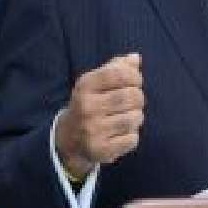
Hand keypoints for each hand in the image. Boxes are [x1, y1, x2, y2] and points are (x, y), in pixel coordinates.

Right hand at [54, 53, 144, 179]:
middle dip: (138, 98)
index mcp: (85, 86)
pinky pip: (132, 139)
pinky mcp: (100, 150)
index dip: (135, 77)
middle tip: (131, 102)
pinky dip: (131, 136)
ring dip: (136, 117)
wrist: (68, 138)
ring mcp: (92, 130)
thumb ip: (117, 67)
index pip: (120, 74)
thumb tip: (135, 58)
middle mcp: (86, 107)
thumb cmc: (91, 103)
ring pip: (135, 118)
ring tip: (125, 117)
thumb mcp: (97, 82)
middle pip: (132, 96)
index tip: (134, 82)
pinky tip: (120, 134)